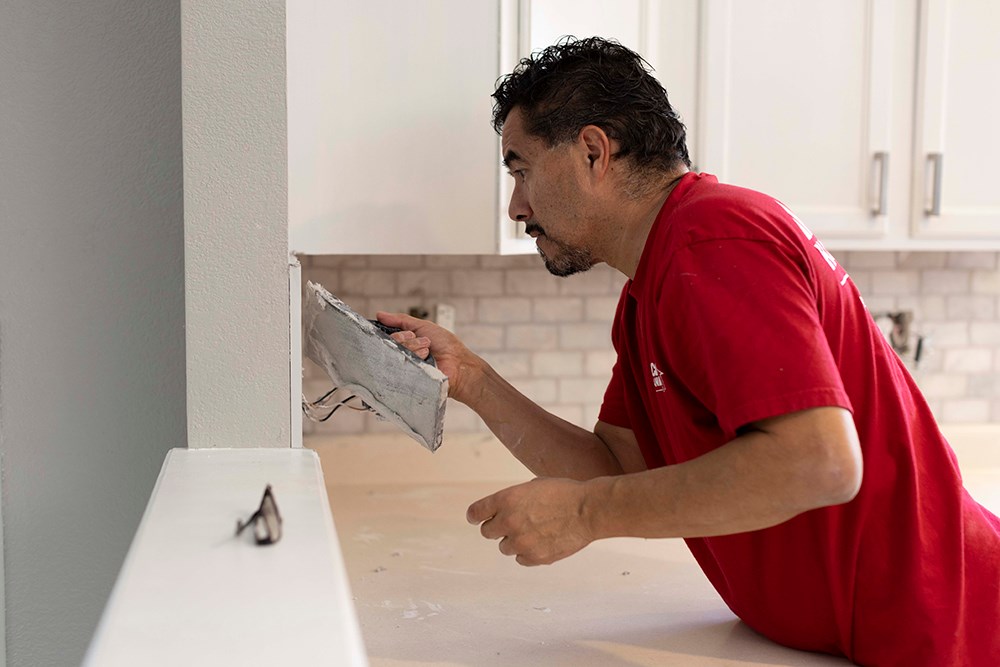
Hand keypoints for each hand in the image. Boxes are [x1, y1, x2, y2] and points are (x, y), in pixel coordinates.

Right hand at [376, 311, 480, 401]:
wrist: (458, 364)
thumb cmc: (447, 346)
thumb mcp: (424, 326)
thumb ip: (402, 320)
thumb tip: (380, 314)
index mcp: (405, 342)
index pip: (388, 337)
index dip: (398, 334)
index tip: (410, 334)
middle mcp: (402, 355)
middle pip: (390, 345)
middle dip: (408, 340)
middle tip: (424, 343)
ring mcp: (404, 367)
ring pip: (395, 354)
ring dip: (414, 349)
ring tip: (427, 353)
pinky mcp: (406, 378)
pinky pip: (400, 367)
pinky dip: (414, 360)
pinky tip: (425, 361)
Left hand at [466, 478, 595, 565]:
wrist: (588, 510)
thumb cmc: (564, 493)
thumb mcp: (534, 486)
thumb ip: (514, 499)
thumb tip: (506, 509)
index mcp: (506, 499)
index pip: (476, 512)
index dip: (476, 516)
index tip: (476, 518)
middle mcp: (509, 521)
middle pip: (487, 532)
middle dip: (497, 528)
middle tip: (511, 524)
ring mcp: (521, 542)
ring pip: (504, 548)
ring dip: (514, 541)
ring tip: (533, 532)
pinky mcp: (535, 557)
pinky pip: (521, 559)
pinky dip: (527, 553)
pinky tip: (541, 542)